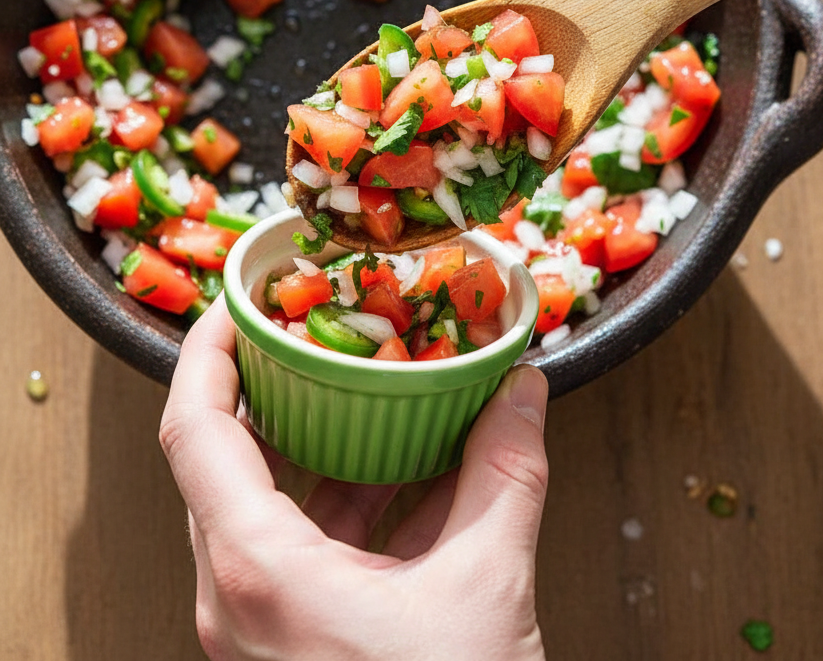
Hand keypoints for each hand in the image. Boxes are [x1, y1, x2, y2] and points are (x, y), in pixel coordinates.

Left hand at [160, 295, 548, 660]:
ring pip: (273, 508)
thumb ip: (506, 475)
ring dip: (328, 451)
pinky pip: (305, 554)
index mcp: (256, 572)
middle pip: (229, 461)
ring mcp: (260, 630)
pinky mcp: (292, 649)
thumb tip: (524, 392)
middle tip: (318, 335)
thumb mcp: (485, 589)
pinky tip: (418, 482)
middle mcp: (237, 599)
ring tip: (384, 400)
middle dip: (282, 392)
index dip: (208, 350)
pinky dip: (353, 508)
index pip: (195, 429)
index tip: (238, 300)